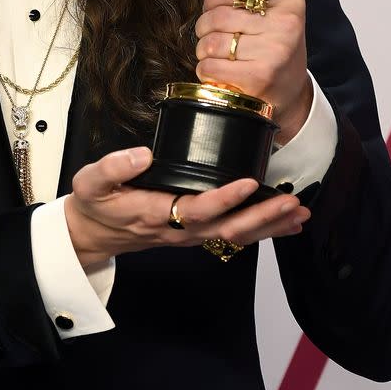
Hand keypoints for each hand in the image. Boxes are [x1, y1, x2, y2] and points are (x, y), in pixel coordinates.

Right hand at [64, 147, 309, 269]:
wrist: (93, 234)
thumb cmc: (95, 205)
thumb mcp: (91, 182)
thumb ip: (114, 167)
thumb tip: (142, 153)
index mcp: (154, 213)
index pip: (196, 209)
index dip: (224, 198)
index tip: (247, 182)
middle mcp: (178, 229)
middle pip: (227, 229)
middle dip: (262, 217)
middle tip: (291, 203)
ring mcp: (190, 235)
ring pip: (235, 235)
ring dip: (269, 226)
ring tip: (299, 213)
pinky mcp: (196, 233)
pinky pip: (234, 236)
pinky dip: (264, 231)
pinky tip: (287, 224)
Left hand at [185, 0, 310, 145]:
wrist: (287, 93)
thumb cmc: (263, 44)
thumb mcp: (247, 5)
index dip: (216, 1)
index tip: (224, 13)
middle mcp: (287, 22)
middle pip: (218, 15)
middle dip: (207, 29)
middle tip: (220, 40)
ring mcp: (276, 51)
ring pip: (211, 42)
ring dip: (205, 52)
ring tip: (223, 58)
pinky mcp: (261, 77)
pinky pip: (210, 66)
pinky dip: (207, 71)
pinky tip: (223, 74)